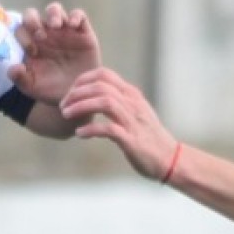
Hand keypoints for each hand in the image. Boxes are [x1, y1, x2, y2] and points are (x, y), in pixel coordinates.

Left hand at [6, 3, 97, 105]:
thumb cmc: (52, 90)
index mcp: (31, 44)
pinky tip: (73, 26)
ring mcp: (63, 31)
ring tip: (56, 26)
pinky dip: (76, 16)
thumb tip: (12, 68)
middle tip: (40, 34)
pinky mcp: (82, 32)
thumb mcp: (33, 88)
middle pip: (33, 15)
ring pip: (55, 10)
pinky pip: (79, 16)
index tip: (31, 50)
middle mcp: (45, 34)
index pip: (21, 29)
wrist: (78, 96)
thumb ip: (20, 79)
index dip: (24, 35)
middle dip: (33, 20)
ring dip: (53, 13)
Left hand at [57, 66, 179, 182]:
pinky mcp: (132, 140)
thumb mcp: (134, 113)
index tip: (70, 94)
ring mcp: (133, 121)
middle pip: (100, 86)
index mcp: (131, 95)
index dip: (82, 80)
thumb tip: (93, 98)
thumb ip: (118, 102)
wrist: (170, 159)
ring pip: (104, 102)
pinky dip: (91, 130)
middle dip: (76, 93)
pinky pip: (108, 129)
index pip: (104, 74)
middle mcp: (132, 104)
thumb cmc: (148, 137)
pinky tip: (79, 134)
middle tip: (63, 106)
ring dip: (80, 107)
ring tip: (66, 115)